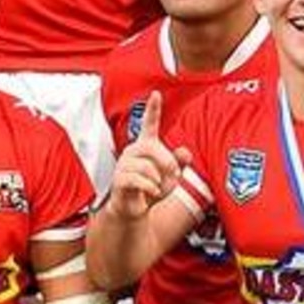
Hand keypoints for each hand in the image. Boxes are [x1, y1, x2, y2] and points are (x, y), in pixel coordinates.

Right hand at [105, 91, 191, 220]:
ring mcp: (123, 165)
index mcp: (145, 146)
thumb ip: (180, 162)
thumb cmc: (152, 189)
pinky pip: (139, 180)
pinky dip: (151, 188)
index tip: (156, 94)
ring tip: (157, 187)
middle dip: (167, 162)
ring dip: (159, 181)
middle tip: (173, 175)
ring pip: (147, 167)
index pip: (149, 124)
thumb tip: (184, 151)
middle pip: (152, 147)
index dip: (153, 109)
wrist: (135, 209)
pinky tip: (151, 192)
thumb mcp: (172, 176)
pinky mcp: (119, 179)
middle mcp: (132, 152)